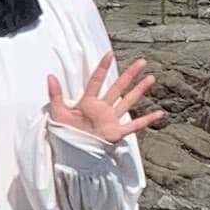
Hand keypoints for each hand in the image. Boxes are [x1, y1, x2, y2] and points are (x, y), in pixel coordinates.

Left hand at [47, 53, 163, 146]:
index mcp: (87, 103)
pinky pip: (134, 126)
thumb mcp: (57, 113)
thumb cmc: (64, 135)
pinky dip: (147, 120)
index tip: (109, 54)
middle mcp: (102, 109)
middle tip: (142, 62)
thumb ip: (55, 95)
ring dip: (139, 91)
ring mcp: (110, 120)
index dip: (102, 68)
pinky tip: (159, 114)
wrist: (70, 156)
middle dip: (129, 75)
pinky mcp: (116, 133)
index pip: (96, 81)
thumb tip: (50, 76)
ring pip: (128, 102)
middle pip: (118, 87)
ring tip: (151, 78)